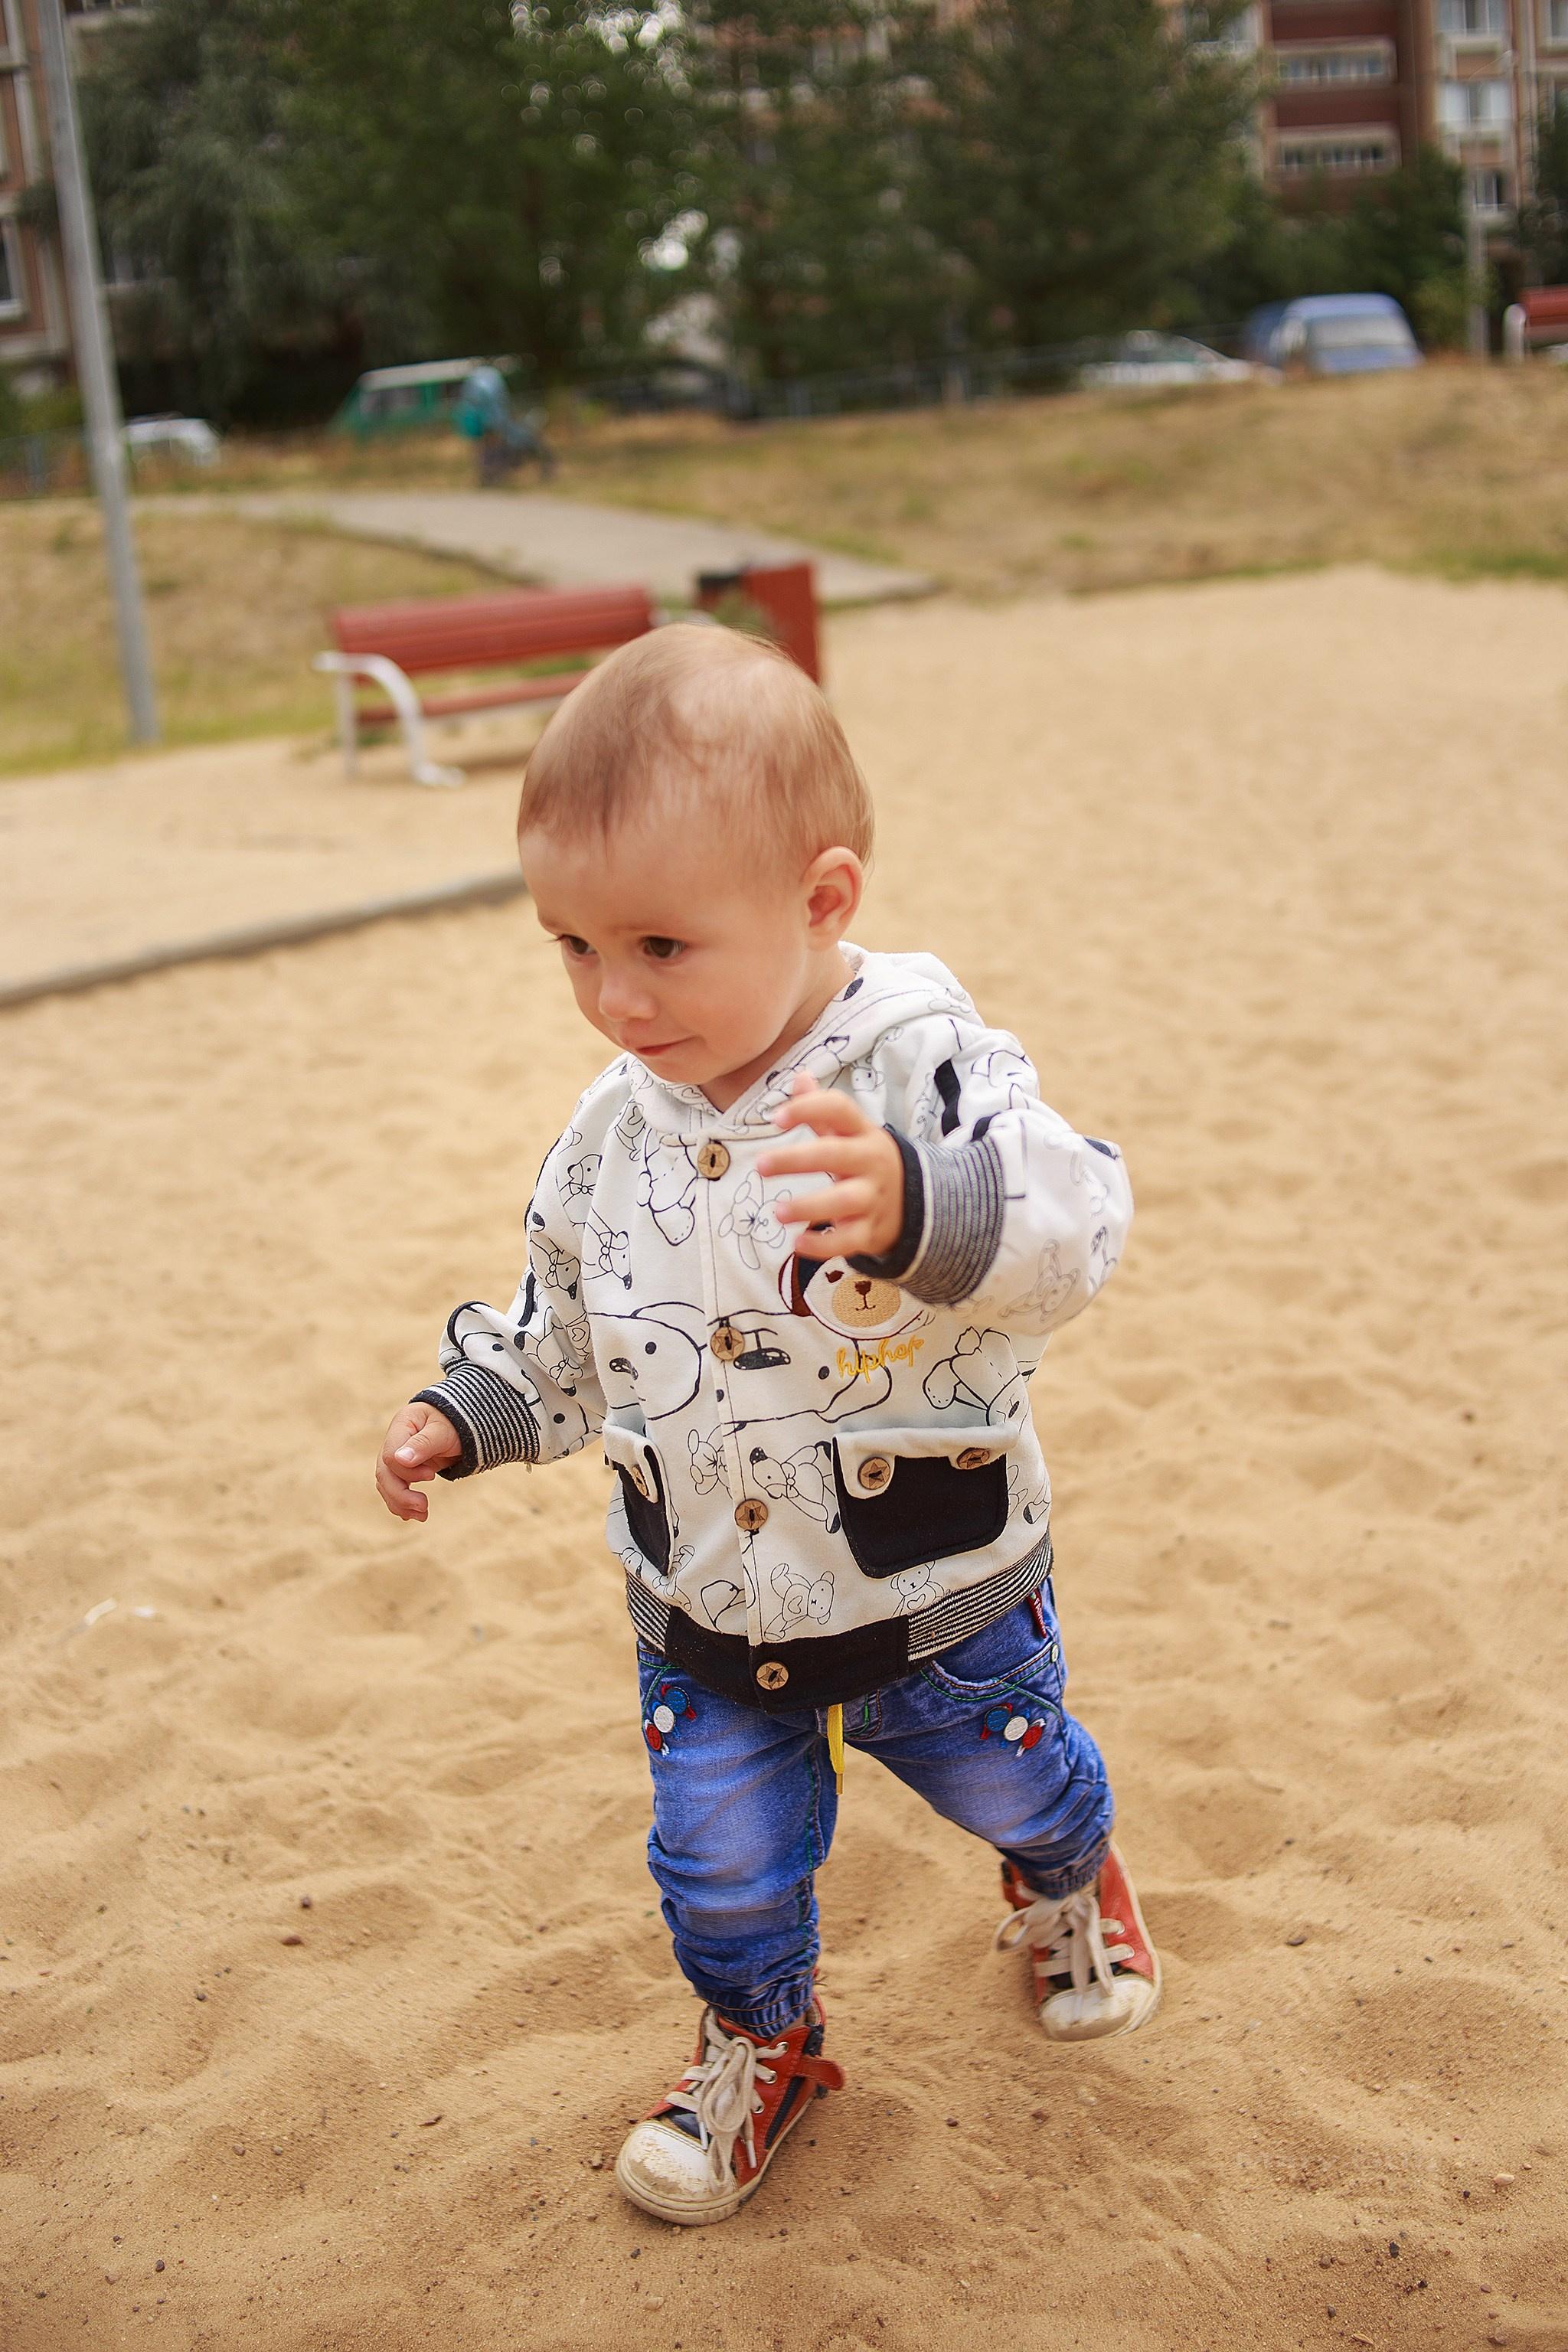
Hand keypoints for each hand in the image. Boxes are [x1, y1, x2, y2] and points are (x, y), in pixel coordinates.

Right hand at [376, 1402, 460, 1520]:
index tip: (432, 1475)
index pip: (390, 1456)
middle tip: (424, 1507)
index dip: (408, 1472)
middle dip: (401, 1495)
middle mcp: (392, 1441)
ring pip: (386, 1485)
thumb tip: (400, 1459)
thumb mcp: (443, 1431)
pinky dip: (401, 1504)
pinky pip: (392, 1488)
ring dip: (401, 1504)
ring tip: (423, 1516)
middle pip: (384, 1473)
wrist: (459, 1426)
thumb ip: (423, 1443)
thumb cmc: (453, 1424)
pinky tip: (412, 1515)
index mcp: (401, 1425)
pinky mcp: (400, 1470)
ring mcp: (394, 1456)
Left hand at [758, 1075, 904, 1261]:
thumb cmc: (864, 1162)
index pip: (840, 1109)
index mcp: (863, 1132)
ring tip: (777, 1212)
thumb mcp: (850, 1133)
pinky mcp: (871, 1231)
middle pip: (834, 1155)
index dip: (809, 1108)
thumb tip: (799, 1076)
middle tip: (760, 1165)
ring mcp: (873, 1198)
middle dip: (796, 1159)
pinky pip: (849, 1240)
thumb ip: (821, 1110)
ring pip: (843, 1201)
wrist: (913, 1203)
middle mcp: (871, 1162)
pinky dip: (824, 1245)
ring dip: (808, 1207)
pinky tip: (798, 1244)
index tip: (775, 1118)